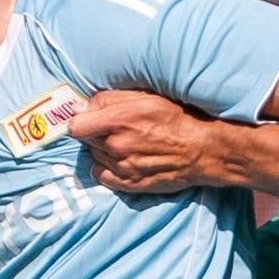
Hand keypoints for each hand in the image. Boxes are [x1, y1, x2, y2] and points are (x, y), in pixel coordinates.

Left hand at [68, 90, 217, 194]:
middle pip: (87, 140)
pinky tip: (122, 159)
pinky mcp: (129, 183)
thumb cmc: (177, 117)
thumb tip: (80, 108)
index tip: (90, 118)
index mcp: (119, 120)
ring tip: (126, 143)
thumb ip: (110, 99)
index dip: (81, 120)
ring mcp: (122, 167)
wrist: (202, 149)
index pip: (76, 127)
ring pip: (95, 157)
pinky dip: (107, 168)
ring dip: (104, 150)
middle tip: (116, 128)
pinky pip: (102, 175)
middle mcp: (117, 145)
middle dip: (97, 133)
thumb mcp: (145, 95)